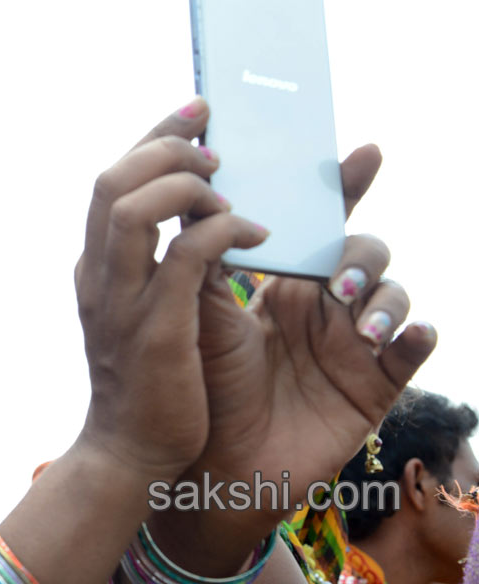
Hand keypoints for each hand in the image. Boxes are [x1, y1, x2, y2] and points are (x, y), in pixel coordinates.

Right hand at [74, 97, 267, 483]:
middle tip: (216, 149)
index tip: (197, 110)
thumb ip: (151, 261)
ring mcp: (121, 302)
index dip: (153, 134)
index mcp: (93, 265)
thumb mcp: (136, 309)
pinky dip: (223, 231)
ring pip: (134, 207)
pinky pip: (187, 256)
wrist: (129, 451)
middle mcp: (97, 275)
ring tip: (228, 190)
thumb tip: (193, 213)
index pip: (110, 179)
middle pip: (112, 179)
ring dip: (186, 184)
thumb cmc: (145, 378)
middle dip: (167, 146)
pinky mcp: (157, 331)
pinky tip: (256, 236)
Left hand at [146, 103, 436, 575]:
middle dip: (358, 256)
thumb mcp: (199, 311)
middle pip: (363, 254)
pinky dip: (416, 336)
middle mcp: (323, 308)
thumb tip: (198, 191)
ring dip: (383, 298)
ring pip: (391, 295)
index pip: (320, 228)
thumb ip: (202, 255)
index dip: (345, 190)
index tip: (364, 154)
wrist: (211, 459)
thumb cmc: (203, 383)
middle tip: (333, 281)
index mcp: (283, 284)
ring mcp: (351, 345)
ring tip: (356, 325)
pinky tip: (405, 337)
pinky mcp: (373, 385)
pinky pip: (412, 353)